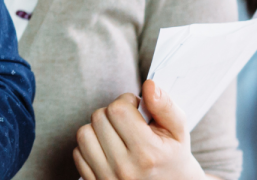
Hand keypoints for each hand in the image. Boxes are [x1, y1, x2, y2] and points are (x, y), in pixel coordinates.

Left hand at [74, 81, 207, 179]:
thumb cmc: (172, 156)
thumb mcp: (178, 131)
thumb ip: (165, 106)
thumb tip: (149, 85)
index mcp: (148, 153)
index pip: (118, 110)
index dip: (126, 101)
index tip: (136, 108)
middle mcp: (125, 168)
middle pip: (99, 118)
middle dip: (113, 113)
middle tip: (128, 122)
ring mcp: (107, 177)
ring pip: (84, 133)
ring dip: (97, 128)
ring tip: (116, 133)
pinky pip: (78, 152)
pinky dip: (90, 145)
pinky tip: (107, 148)